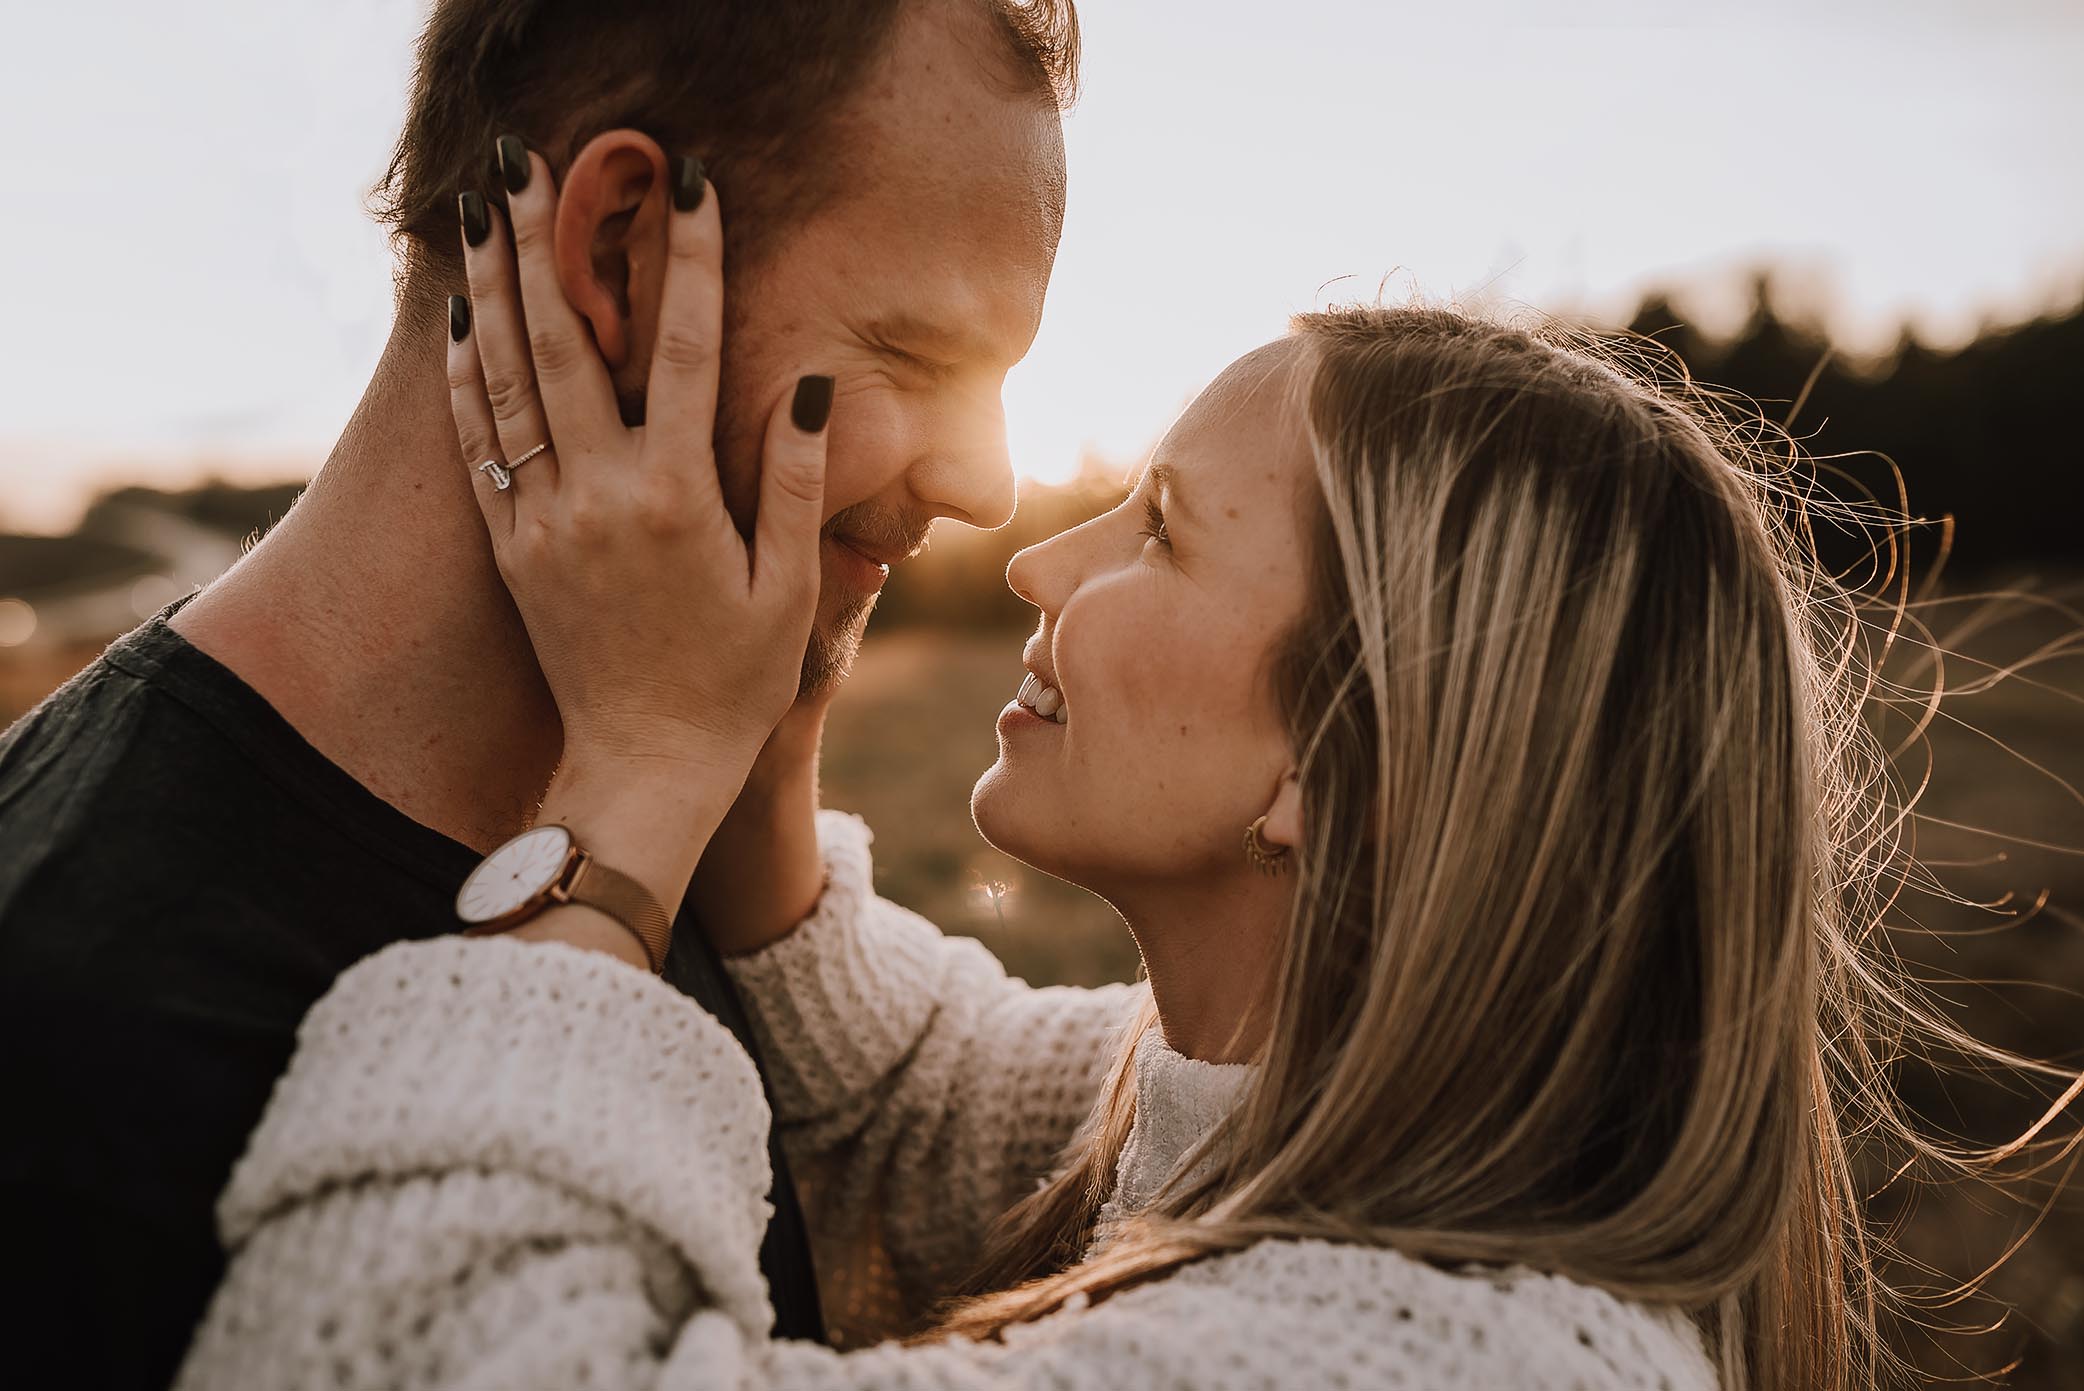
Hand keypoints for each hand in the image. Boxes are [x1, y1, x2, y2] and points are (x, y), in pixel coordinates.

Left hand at [446, 143, 831, 778]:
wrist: (642, 771)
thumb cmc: (733, 685)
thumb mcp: (788, 589)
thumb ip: (793, 482)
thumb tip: (807, 384)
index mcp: (675, 499)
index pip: (682, 349)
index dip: (688, 258)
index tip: (688, 183)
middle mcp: (597, 497)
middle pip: (565, 341)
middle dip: (546, 243)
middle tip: (526, 167)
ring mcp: (542, 521)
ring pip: (506, 380)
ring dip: (490, 289)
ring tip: (478, 215)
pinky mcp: (510, 550)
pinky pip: (478, 444)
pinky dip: (465, 375)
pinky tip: (460, 321)